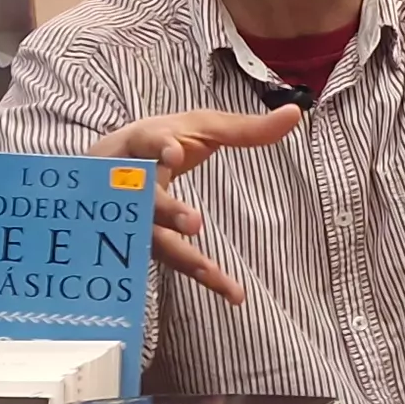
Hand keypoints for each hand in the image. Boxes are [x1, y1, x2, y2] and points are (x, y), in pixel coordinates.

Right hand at [92, 105, 303, 304]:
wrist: (110, 164)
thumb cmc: (163, 141)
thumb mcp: (202, 127)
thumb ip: (246, 128)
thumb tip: (294, 114)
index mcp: (145, 142)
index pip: (147, 142)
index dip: (158, 149)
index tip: (173, 156)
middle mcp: (130, 180)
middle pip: (145, 197)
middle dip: (167, 211)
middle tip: (195, 223)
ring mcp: (129, 216)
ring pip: (153, 238)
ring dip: (182, 256)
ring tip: (212, 272)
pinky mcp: (140, 243)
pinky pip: (169, 262)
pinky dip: (199, 276)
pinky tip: (229, 290)